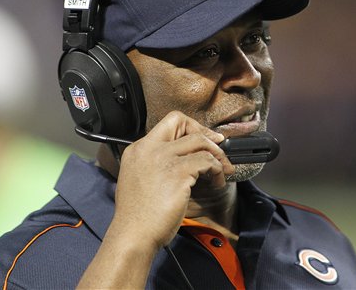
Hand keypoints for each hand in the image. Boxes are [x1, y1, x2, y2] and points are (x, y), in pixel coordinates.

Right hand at [109, 111, 233, 249]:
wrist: (133, 234)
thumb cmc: (138, 215)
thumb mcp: (138, 178)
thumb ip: (154, 162)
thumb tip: (184, 158)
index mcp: (138, 149)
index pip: (169, 122)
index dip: (190, 127)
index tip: (202, 138)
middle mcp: (149, 149)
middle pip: (183, 122)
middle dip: (206, 133)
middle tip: (219, 147)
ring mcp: (163, 159)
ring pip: (200, 141)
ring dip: (217, 155)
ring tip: (222, 170)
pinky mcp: (178, 173)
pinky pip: (207, 161)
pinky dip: (217, 170)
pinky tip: (217, 182)